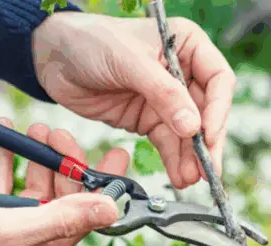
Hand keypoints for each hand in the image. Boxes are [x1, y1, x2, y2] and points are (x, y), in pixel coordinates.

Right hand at [0, 118, 129, 245]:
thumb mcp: (16, 232)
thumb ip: (64, 219)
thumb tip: (112, 209)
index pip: (90, 211)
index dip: (105, 181)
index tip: (119, 152)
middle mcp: (38, 236)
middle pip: (65, 193)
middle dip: (66, 161)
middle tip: (58, 132)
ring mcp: (13, 224)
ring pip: (36, 183)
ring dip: (38, 155)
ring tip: (35, 128)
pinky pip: (4, 180)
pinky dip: (5, 157)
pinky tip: (2, 133)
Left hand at [32, 12, 235, 188]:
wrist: (53, 57)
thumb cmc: (90, 41)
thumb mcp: (128, 61)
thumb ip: (163, 93)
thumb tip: (192, 127)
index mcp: (187, 44)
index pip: (218, 80)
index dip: (217, 109)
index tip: (207, 134)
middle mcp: (183, 72)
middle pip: (208, 111)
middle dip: (208, 142)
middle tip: (209, 168)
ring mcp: (167, 99)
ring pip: (189, 133)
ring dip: (191, 158)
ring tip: (191, 179)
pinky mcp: (149, 119)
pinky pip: (168, 143)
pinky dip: (174, 161)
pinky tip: (179, 176)